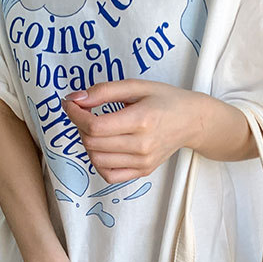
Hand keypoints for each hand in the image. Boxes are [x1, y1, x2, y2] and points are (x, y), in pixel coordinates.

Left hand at [61, 80, 203, 182]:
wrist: (191, 121)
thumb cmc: (165, 100)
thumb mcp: (136, 86)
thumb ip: (104, 91)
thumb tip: (76, 99)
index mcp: (141, 120)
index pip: (95, 126)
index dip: (75, 114)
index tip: (70, 103)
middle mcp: (142, 145)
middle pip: (93, 143)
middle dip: (79, 126)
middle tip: (84, 113)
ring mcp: (142, 162)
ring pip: (97, 160)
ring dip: (88, 143)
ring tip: (95, 129)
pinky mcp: (142, 171)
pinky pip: (109, 175)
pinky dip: (98, 162)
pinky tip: (102, 148)